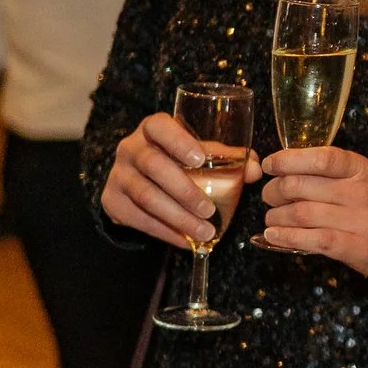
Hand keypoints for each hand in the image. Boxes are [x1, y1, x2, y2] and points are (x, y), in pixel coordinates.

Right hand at [101, 111, 262, 247]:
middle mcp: (130, 148)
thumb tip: (255, 170)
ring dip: (177, 216)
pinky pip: (138, 219)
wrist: (138, 180)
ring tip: (204, 231)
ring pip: (146, 196)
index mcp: (153, 129)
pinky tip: (186, 240)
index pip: (160, 126)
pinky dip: (165, 231)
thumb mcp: (200, 154)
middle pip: (153, 165)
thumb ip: (228, 159)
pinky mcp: (112, 201)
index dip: (178, 141)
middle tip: (209, 210)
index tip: (199, 159)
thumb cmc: (178, 162)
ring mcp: (118, 175)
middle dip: (184, 190)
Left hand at [258, 146, 367, 281]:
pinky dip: (287, 237)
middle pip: (301, 186)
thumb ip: (328, 172)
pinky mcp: (357, 247)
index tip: (269, 165)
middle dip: (274, 191)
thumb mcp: (361, 179)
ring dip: (276, 217)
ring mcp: (361, 221)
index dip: (288, 160)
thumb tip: (280, 170)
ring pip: (301, 214)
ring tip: (272, 219)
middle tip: (269, 197)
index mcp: (360, 169)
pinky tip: (274, 235)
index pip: (321, 157)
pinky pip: (313, 239)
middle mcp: (361, 192)